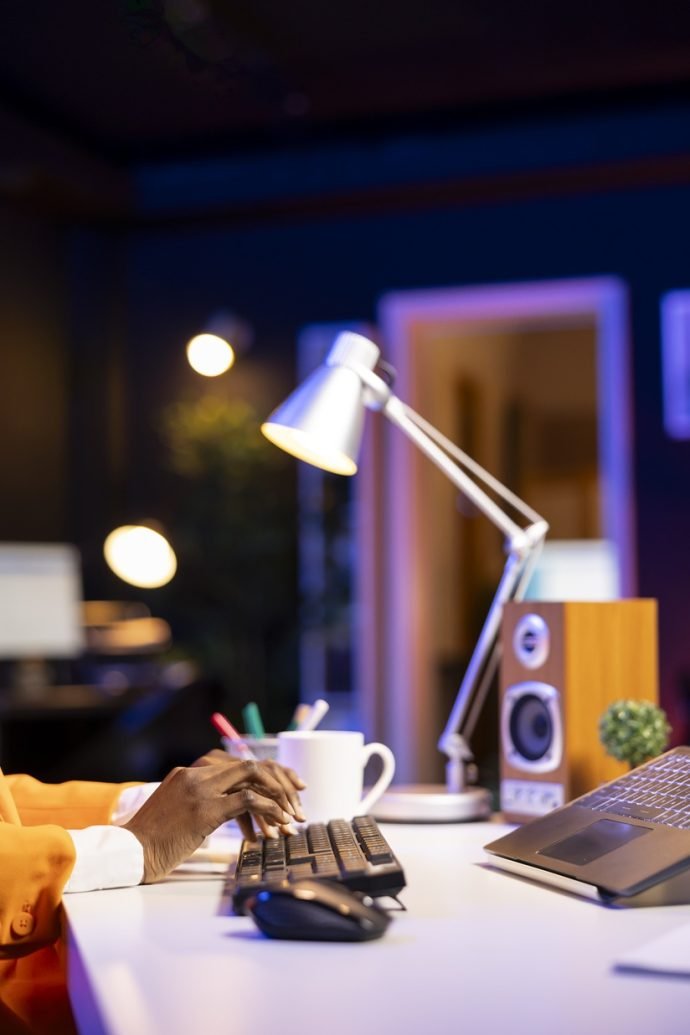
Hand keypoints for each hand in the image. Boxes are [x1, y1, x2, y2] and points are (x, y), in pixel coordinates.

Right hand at [124, 757, 305, 882]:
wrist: (129, 852)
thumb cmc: (154, 840)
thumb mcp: (177, 810)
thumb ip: (202, 802)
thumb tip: (234, 808)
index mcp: (189, 772)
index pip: (237, 762)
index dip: (266, 770)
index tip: (286, 785)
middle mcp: (196, 773)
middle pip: (250, 764)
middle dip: (280, 779)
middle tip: (299, 797)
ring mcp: (200, 789)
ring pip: (253, 776)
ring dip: (278, 795)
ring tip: (292, 816)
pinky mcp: (205, 809)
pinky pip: (248, 800)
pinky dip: (269, 809)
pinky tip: (279, 823)